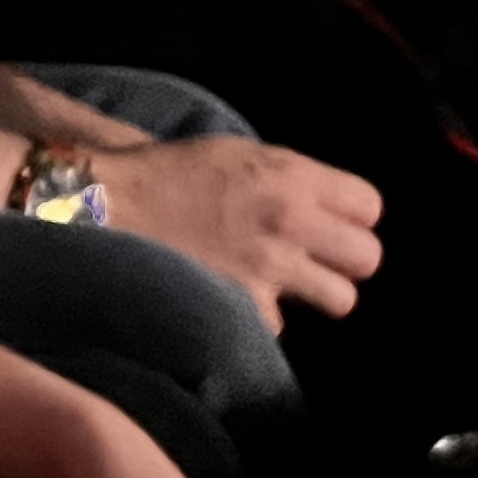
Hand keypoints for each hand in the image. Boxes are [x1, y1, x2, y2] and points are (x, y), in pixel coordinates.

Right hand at [91, 139, 382, 329]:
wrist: (107, 206)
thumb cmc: (165, 173)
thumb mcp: (237, 153)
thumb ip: (289, 178)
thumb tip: (325, 207)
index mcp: (291, 175)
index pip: (370, 206)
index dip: (353, 217)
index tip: (333, 223)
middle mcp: (290, 222)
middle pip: (368, 258)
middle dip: (346, 260)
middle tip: (316, 259)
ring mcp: (269, 269)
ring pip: (341, 300)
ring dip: (316, 294)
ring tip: (285, 284)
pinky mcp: (244, 306)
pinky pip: (280, 323)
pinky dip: (262, 316)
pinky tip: (238, 298)